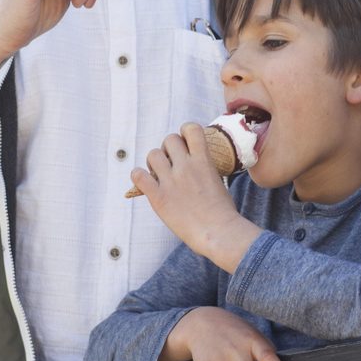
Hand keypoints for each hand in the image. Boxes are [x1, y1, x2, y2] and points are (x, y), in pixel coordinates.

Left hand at [130, 124, 257, 271]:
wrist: (218, 233)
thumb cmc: (223, 212)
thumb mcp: (218, 180)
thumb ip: (205, 167)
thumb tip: (196, 162)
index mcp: (203, 161)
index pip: (191, 128)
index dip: (185, 132)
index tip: (186, 143)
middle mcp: (186, 167)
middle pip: (169, 139)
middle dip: (169, 149)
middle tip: (172, 163)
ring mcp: (171, 181)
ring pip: (153, 154)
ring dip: (155, 162)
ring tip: (159, 173)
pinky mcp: (158, 197)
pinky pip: (138, 175)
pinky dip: (139, 176)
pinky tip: (146, 182)